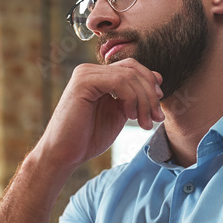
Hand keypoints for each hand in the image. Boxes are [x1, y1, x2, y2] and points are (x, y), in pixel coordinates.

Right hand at [33, 58, 164, 169]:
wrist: (64, 154)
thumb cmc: (88, 138)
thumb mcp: (118, 113)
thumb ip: (134, 96)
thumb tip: (158, 78)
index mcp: (97, 76)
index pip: (132, 68)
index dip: (150, 84)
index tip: (158, 109)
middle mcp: (90, 70)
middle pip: (133, 68)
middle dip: (150, 93)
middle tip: (157, 118)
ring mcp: (85, 74)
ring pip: (128, 75)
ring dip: (144, 100)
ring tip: (145, 123)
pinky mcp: (83, 82)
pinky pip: (118, 81)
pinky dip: (131, 98)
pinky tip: (130, 116)